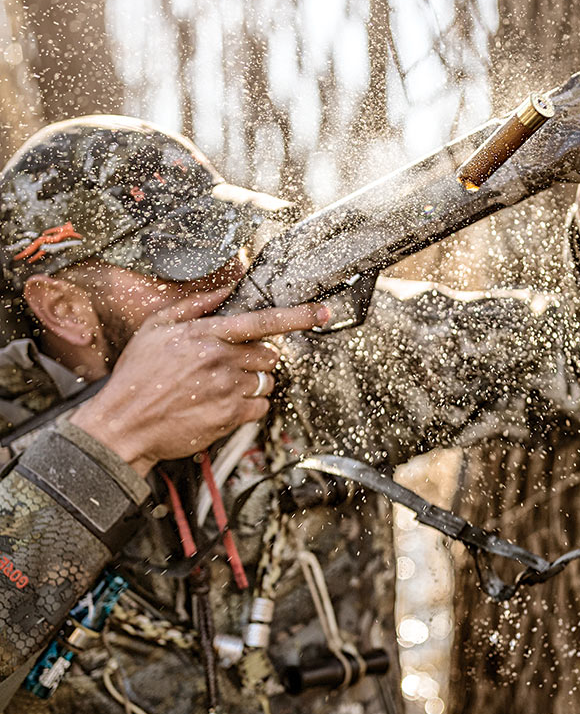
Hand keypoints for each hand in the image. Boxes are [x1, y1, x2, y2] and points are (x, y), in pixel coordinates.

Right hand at [69, 286, 329, 475]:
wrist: (124, 424)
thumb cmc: (136, 376)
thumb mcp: (154, 328)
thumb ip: (193, 305)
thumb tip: (224, 289)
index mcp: (206, 334)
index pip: (263, 320)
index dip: (298, 316)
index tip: (322, 312)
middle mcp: (221, 359)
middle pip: (268, 355)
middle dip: (254, 360)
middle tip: (226, 367)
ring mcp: (228, 388)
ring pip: (265, 381)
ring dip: (250, 383)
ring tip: (217, 388)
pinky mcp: (230, 416)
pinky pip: (260, 406)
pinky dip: (248, 406)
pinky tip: (222, 405)